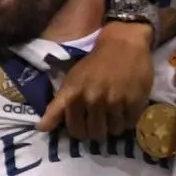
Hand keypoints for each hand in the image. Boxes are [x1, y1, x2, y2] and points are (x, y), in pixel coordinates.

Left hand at [42, 20, 154, 139]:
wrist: (123, 42)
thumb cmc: (94, 63)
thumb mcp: (71, 82)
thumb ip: (56, 107)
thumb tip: (41, 129)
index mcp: (74, 95)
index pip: (75, 130)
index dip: (80, 129)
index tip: (85, 121)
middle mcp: (93, 99)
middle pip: (96, 134)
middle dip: (99, 127)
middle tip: (103, 115)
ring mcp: (115, 100)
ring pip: (114, 131)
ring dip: (115, 124)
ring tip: (116, 109)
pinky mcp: (135, 100)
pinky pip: (130, 123)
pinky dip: (129, 118)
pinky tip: (127, 105)